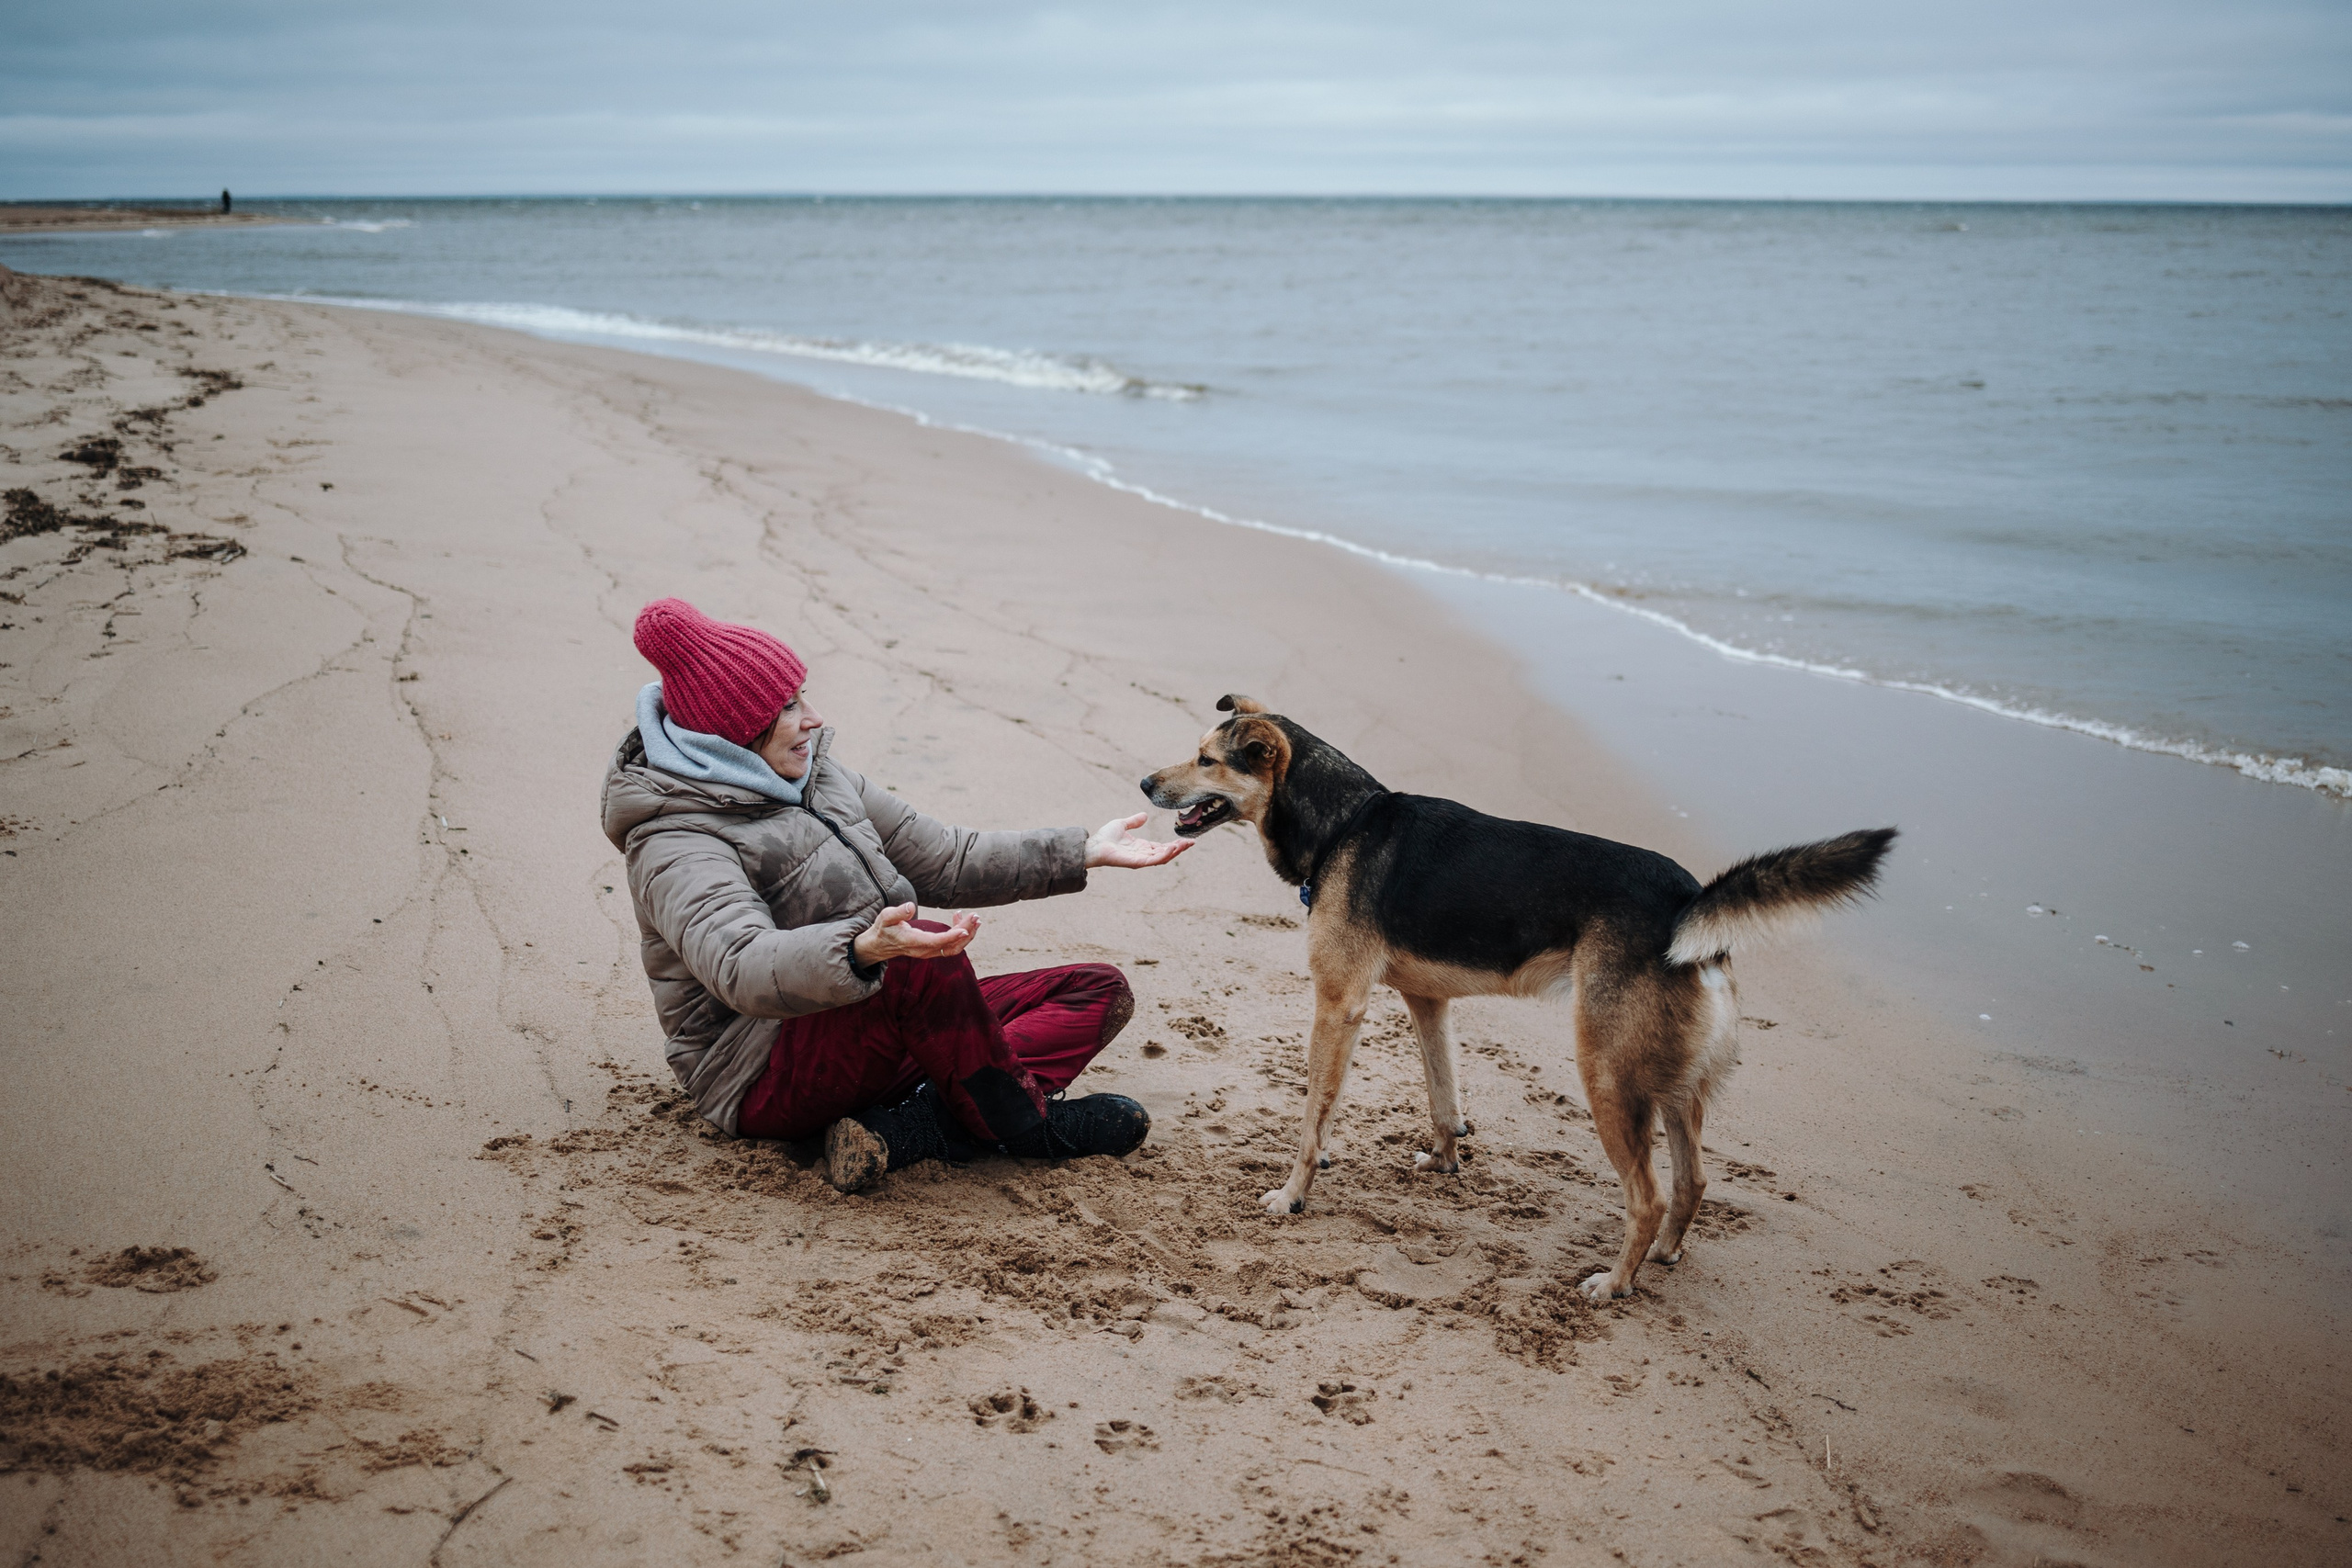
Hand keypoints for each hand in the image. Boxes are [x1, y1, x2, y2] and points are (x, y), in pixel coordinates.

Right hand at [852, 903, 979, 964]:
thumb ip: (897, 912)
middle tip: (975, 916)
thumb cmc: (883, 929)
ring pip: (954, 948)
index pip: (936, 942)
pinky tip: (959, 918)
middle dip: (966, 932)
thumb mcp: (885, 917)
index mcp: (913, 942)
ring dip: (967, 934)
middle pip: (951, 946)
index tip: (965, 929)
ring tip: (975, 918)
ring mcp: (929, 952)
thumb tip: (910, 907)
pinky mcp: (933, 950)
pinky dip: (959, 934)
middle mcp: (924, 950)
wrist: (880, 946)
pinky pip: (951, 945)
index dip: (951, 936)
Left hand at [1086, 812, 1192, 869]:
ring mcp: (1141, 859)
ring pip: (1162, 857)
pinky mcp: (1136, 862)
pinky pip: (1153, 860)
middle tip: (1192, 842)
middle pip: (1166, 853)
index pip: (1162, 847)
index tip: (1187, 840)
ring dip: (1175, 851)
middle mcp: (1143, 854)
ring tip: (1186, 845)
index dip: (1175, 844)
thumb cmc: (1106, 837)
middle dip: (1180, 848)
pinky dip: (1164, 854)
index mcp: (1142, 847)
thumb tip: (1145, 816)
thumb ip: (1134, 821)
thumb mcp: (1123, 824)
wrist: (1094, 845)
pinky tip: (1172, 848)